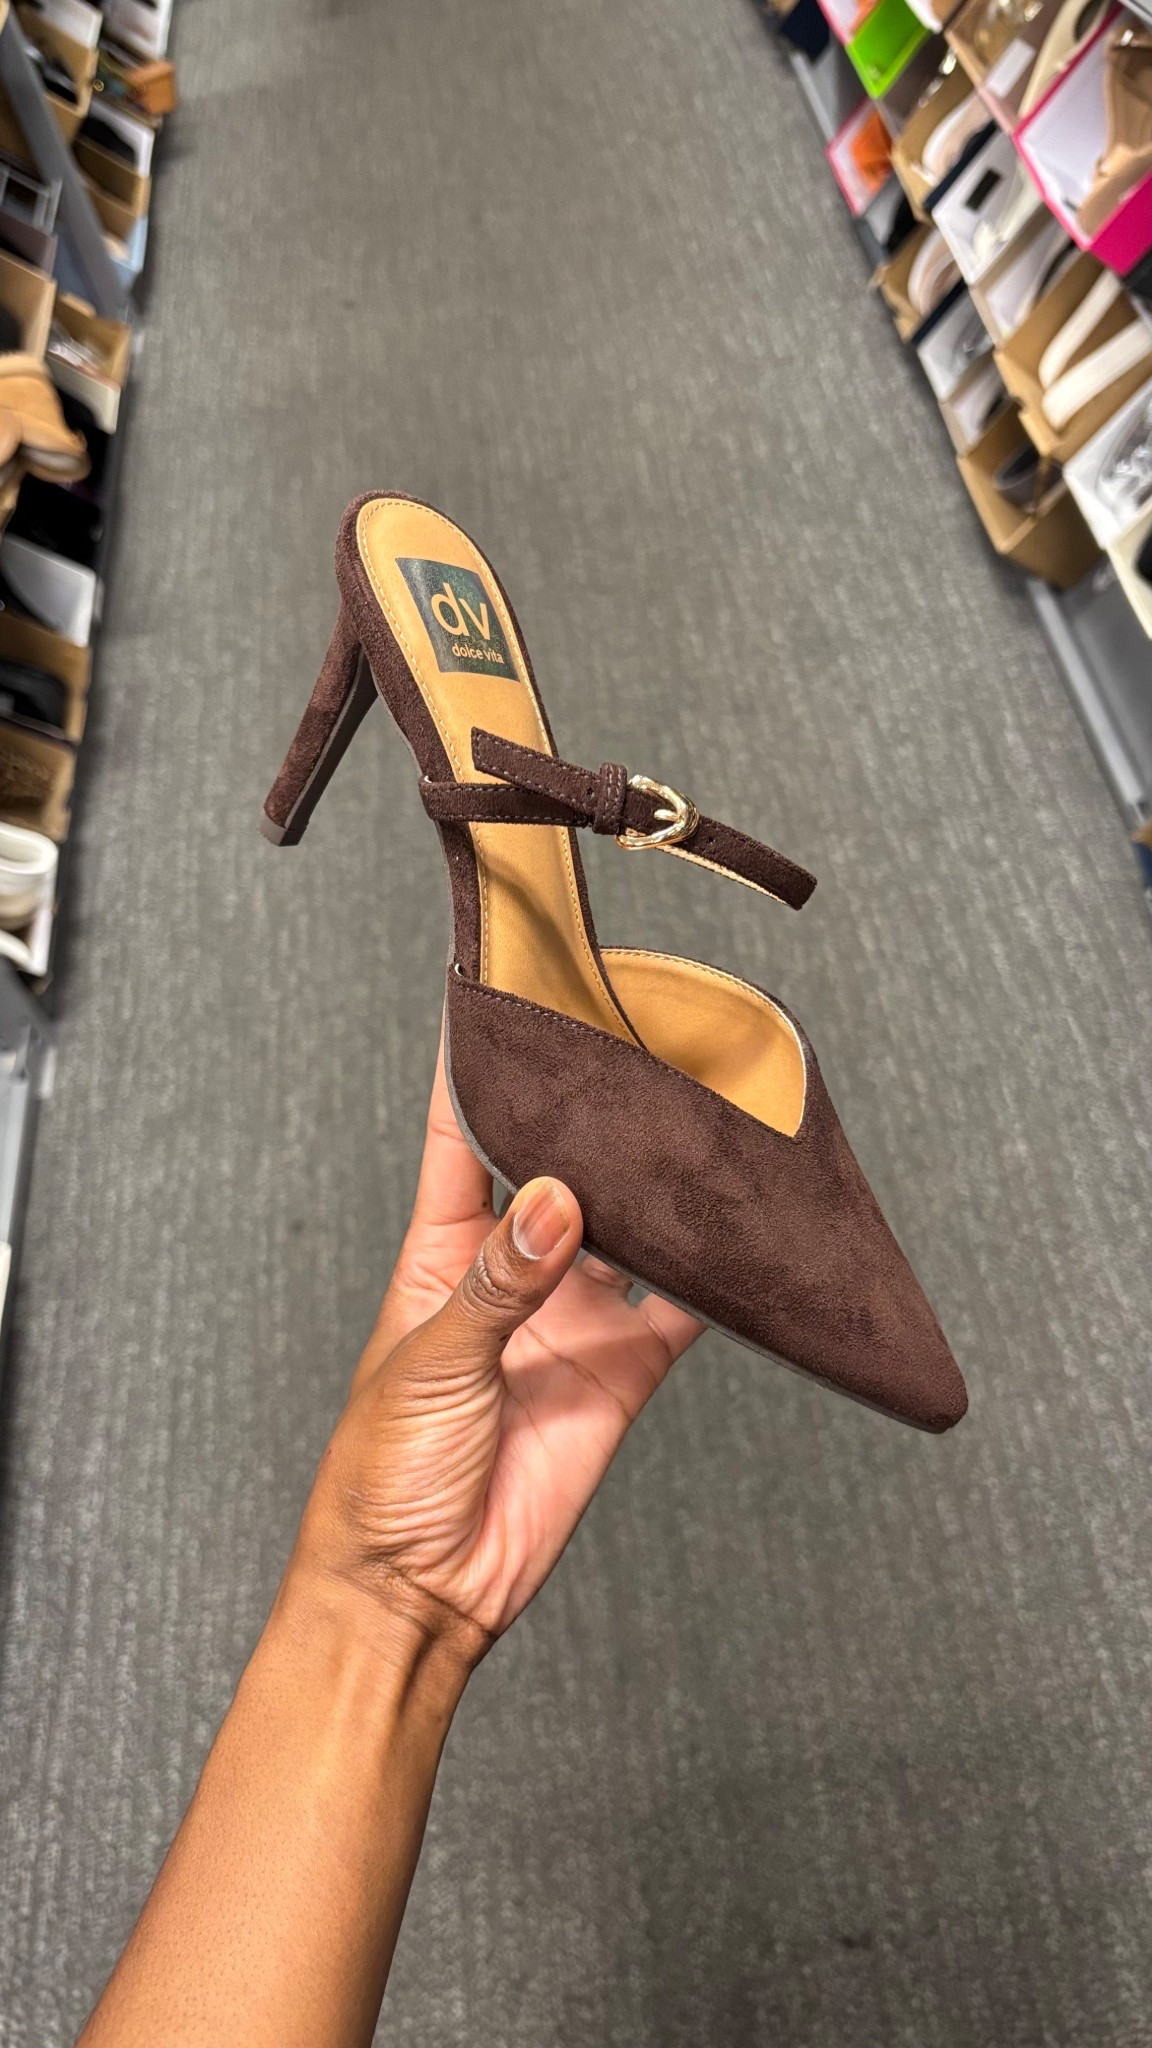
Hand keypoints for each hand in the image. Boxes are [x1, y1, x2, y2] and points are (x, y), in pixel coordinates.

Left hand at [296, 1018, 702, 1659]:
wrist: (423, 1593)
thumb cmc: (382, 1474)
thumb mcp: (426, 1365)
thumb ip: (498, 1282)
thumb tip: (558, 1199)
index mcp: (440, 1248)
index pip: (459, 1129)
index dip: (481, 1062)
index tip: (508, 986)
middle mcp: (512, 1269)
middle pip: (559, 1165)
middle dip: (594, 1110)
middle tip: (640, 1041)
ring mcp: (571, 1317)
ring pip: (630, 1226)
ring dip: (661, 1185)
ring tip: (704, 1118)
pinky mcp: (623, 1372)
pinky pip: (680, 1308)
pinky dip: (714, 1274)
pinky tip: (745, 1231)